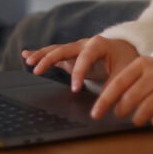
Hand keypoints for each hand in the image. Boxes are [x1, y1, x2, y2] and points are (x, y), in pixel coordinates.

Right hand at [23, 36, 139, 92]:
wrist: (125, 50)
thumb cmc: (125, 60)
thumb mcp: (124, 74)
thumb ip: (113, 90)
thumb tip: (101, 109)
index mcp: (98, 44)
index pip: (85, 57)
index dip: (79, 72)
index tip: (75, 89)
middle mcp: (84, 44)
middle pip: (64, 49)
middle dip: (49, 59)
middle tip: (36, 70)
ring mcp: (76, 49)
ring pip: (56, 50)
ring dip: (41, 55)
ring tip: (27, 60)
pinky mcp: (71, 55)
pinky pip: (54, 54)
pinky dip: (41, 55)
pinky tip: (27, 55)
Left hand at [92, 56, 152, 128]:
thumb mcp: (141, 70)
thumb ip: (124, 82)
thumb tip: (101, 104)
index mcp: (142, 63)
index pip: (118, 83)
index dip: (104, 100)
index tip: (94, 114)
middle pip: (131, 98)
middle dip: (121, 110)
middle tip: (119, 113)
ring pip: (146, 109)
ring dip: (137, 119)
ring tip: (137, 118)